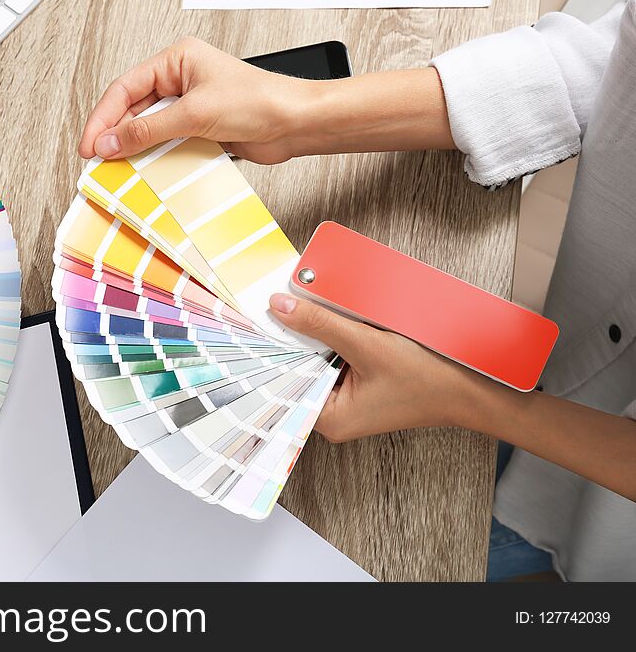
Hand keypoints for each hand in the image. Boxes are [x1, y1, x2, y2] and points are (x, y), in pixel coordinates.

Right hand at [78, 37, 323, 163]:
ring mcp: (191, 107)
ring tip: (118, 170)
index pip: (125, 88)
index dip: (103, 118)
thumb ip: (148, 130)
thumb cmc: (259, 102)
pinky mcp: (201, 130)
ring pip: (150, 129)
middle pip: (134, 110)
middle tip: (98, 161)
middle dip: (115, 135)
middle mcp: (181, 82)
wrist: (295, 124)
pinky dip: (157, 159)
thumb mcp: (194, 114)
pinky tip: (147, 172)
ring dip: (135, 149)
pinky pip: (169, 144)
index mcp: (176, 61)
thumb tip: (110, 142)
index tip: (90, 144)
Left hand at [269, 293, 477, 441]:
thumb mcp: (366, 345)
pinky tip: (335, 325)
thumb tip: (281, 307)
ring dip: (315, 339)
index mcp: (328, 418)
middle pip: (298, 370)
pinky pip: (332, 361)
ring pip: (315, 362)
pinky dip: (332, 342)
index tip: (257, 323)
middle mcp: (332, 415)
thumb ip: (321, 325)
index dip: (272, 351)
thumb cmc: (425, 379)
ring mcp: (344, 402)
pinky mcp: (356, 388)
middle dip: (294, 341)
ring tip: (311, 316)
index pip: (283, 382)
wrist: (468, 388)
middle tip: (281, 308)